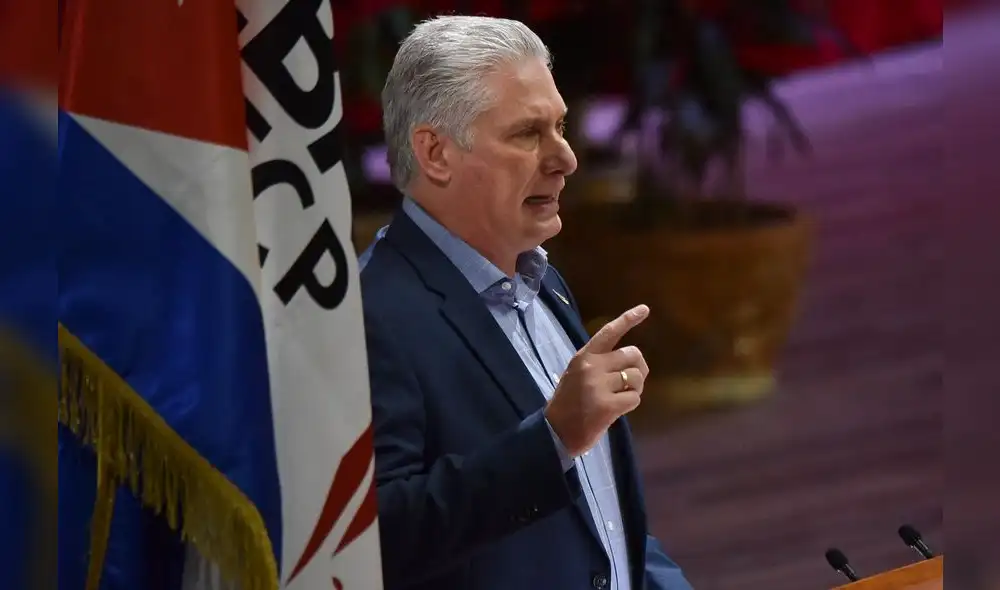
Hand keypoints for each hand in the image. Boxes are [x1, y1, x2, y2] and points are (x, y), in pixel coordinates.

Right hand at [545, 305, 650, 456]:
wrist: (555, 432)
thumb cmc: (568, 403)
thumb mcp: (577, 375)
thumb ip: (599, 364)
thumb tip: (631, 362)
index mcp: (584, 356)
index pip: (609, 332)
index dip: (628, 319)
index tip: (645, 309)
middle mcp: (591, 366)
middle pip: (632, 354)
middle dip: (638, 368)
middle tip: (630, 382)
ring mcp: (599, 385)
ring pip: (636, 377)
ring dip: (634, 389)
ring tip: (620, 397)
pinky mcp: (607, 405)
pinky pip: (634, 398)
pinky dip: (631, 404)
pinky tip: (617, 409)